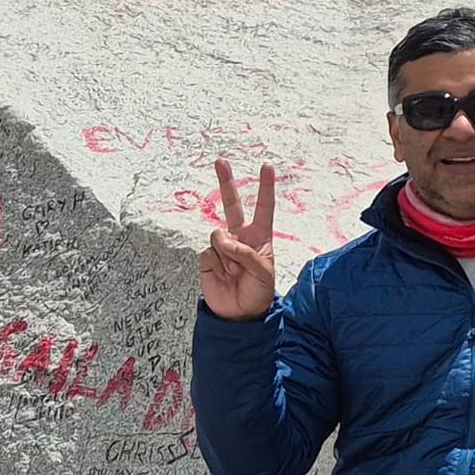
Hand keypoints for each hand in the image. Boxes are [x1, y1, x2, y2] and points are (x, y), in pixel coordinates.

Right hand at [202, 159, 278, 321]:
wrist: (238, 314)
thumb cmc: (258, 292)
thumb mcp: (263, 273)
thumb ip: (246, 253)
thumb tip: (223, 239)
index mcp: (260, 237)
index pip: (263, 208)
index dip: (265, 187)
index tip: (266, 166)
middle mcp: (240, 237)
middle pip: (231, 204)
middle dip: (226, 182)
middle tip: (221, 161)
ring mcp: (222, 246)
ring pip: (218, 236)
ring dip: (227, 256)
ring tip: (234, 273)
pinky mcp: (207, 258)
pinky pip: (208, 253)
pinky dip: (216, 265)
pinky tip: (223, 275)